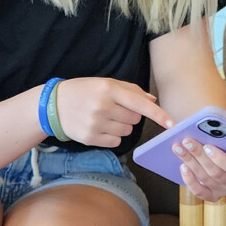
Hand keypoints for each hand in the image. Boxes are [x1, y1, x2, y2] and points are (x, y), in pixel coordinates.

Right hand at [55, 78, 172, 147]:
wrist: (54, 104)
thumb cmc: (84, 91)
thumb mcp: (106, 83)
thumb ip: (131, 90)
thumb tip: (152, 101)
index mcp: (109, 89)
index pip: (140, 104)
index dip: (158, 114)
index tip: (171, 123)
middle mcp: (103, 106)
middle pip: (135, 119)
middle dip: (131, 115)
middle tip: (115, 109)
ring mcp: (95, 124)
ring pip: (127, 132)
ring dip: (122, 126)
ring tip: (105, 117)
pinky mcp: (90, 138)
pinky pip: (116, 142)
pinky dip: (112, 137)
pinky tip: (100, 127)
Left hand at [173, 140, 225, 201]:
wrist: (224, 154)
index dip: (222, 159)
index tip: (207, 146)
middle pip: (217, 172)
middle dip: (200, 155)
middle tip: (188, 142)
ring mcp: (225, 191)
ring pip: (205, 178)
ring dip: (190, 162)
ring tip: (180, 148)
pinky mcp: (213, 196)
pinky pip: (199, 192)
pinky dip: (189, 179)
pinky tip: (183, 166)